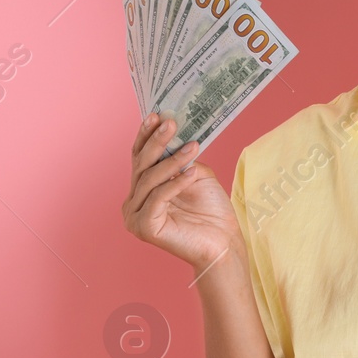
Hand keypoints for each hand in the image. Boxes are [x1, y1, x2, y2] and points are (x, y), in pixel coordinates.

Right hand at [122, 114, 243, 271]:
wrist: (224, 242)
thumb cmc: (211, 210)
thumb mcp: (196, 174)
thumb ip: (181, 157)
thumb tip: (174, 131)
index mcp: (141, 190)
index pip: (139, 158)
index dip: (146, 136)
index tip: (155, 114)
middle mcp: (133, 203)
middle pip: (141, 166)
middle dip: (157, 142)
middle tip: (171, 123)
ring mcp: (135, 216)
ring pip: (150, 180)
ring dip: (172, 161)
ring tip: (193, 147)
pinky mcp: (144, 228)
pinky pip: (158, 198)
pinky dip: (176, 183)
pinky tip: (192, 172)